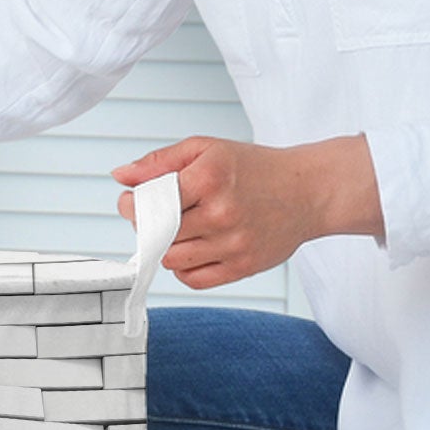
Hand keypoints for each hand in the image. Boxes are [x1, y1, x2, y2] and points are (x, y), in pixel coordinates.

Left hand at [110, 134, 382, 287]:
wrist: (308, 191)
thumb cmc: (254, 168)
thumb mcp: (206, 149)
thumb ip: (160, 161)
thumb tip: (121, 177)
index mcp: (209, 178)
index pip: (149, 203)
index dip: (132, 205)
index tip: (131, 201)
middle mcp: (221, 213)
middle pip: (157, 234)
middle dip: (147, 225)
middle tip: (158, 215)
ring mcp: (234, 243)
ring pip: (171, 260)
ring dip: (165, 247)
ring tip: (179, 231)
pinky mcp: (244, 266)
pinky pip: (194, 279)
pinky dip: (185, 268)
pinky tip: (194, 249)